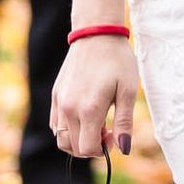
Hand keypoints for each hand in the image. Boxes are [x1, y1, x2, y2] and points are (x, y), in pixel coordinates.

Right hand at [50, 33, 137, 158]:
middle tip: (108, 127)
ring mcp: (59, 102)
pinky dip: (67, 129)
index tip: (114, 134)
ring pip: (61, 139)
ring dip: (78, 139)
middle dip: (92, 145)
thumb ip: (124, 122)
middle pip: (74, 147)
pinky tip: (83, 115)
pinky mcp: (55, 95)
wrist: (96, 34)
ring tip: (96, 122)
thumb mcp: (128, 90)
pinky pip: (55, 125)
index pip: (88, 149)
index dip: (103, 149)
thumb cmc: (117, 60)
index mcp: (88, 109)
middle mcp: (69, 109)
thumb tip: (123, 148)